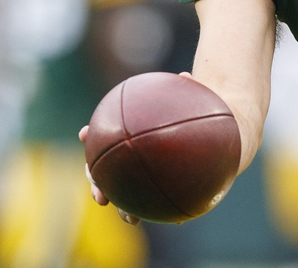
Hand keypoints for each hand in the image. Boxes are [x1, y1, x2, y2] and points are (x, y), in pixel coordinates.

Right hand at [76, 70, 196, 225]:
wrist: (213, 131)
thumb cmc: (194, 113)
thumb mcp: (191, 101)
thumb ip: (187, 90)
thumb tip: (186, 76)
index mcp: (130, 136)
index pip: (104, 136)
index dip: (92, 136)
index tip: (84, 134)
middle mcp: (131, 155)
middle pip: (105, 170)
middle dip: (99, 183)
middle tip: (100, 196)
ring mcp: (142, 172)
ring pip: (125, 192)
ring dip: (124, 207)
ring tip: (130, 218)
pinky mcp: (159, 186)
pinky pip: (154, 201)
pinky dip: (159, 210)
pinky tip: (172, 221)